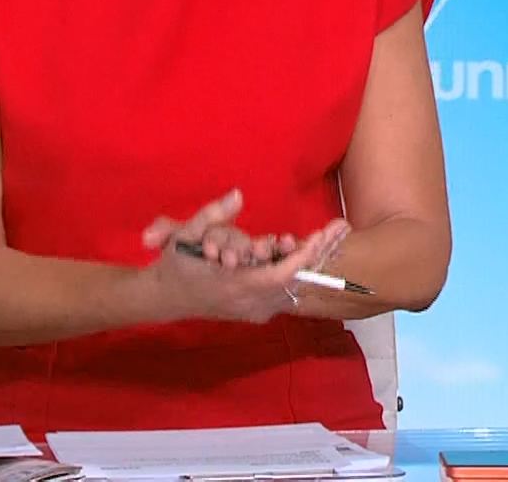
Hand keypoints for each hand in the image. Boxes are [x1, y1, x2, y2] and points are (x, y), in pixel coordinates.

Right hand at [139, 189, 348, 322]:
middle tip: (341, 228)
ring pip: (295, 286)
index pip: (282, 274)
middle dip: (319, 252)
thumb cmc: (177, 264)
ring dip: (312, 261)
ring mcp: (256, 310)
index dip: (304, 255)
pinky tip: (315, 250)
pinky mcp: (258, 312)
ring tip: (335, 235)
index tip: (322, 235)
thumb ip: (212, 215)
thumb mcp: (186, 234)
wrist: (165, 298)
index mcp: (238, 284)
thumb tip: (238, 194)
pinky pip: (285, 292)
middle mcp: (252, 302)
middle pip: (298, 279)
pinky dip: (299, 271)